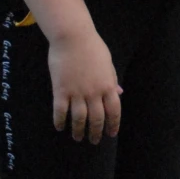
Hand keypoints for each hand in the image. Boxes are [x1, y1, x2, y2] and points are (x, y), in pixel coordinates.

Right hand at [49, 26, 121, 142]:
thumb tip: (119, 94)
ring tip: (78, 138)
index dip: (113, 125)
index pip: (114, 111)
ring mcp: (77, 92)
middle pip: (97, 119)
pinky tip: (60, 127)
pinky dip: (60, 121)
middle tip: (94, 141)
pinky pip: (60, 111)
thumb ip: (112, 80)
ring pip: (79, 119)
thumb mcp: (108, 63)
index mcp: (108, 85)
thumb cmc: (92, 47)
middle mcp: (94, 92)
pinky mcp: (61, 90)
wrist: (73, 37)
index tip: (110, 134)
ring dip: (78, 131)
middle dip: (96, 132)